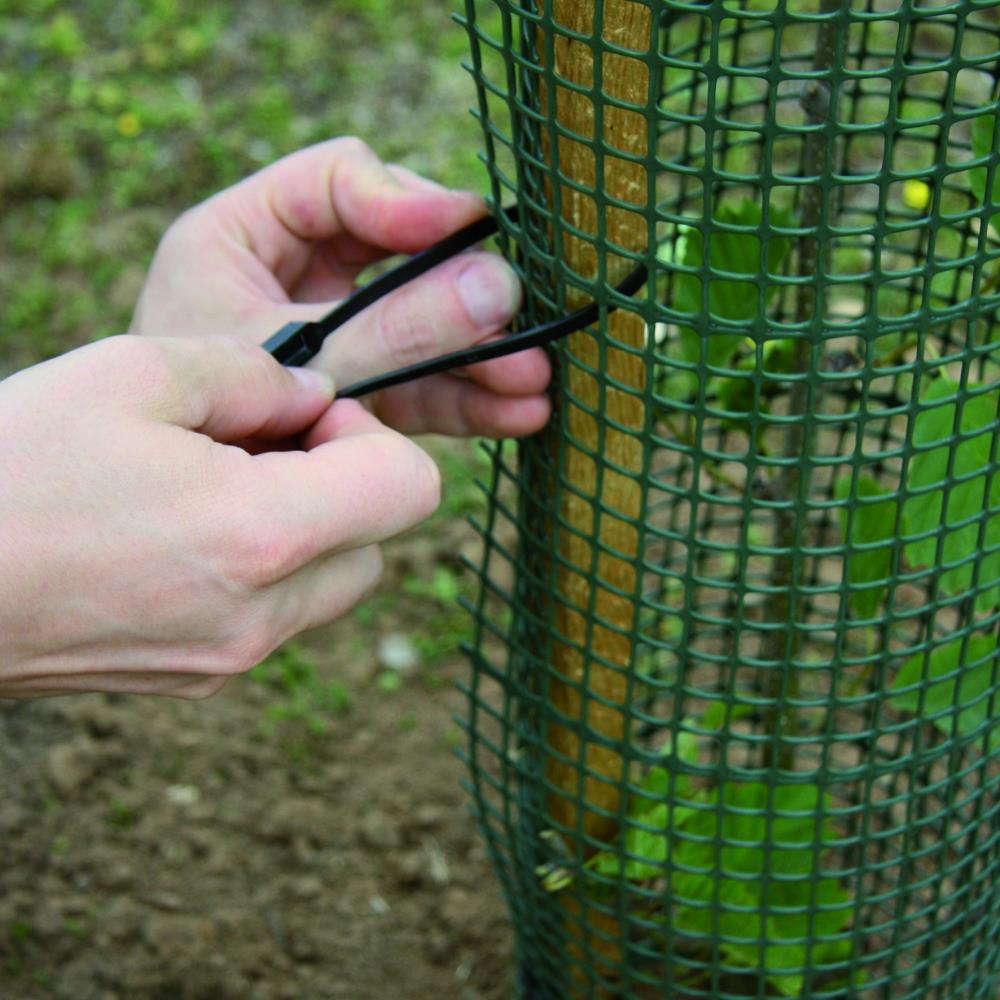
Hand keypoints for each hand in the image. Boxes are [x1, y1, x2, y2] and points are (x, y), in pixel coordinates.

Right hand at [0, 335, 440, 698]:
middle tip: (253, 447)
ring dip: (305, 528)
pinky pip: (276, 616)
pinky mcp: (197, 679)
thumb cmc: (9, 469)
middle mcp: (264, 615)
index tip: (301, 415)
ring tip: (211, 489)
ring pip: (334, 582)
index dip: (370, 433)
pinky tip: (179, 535)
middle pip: (379, 540)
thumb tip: (316, 392)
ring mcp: (231, 659)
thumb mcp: (133, 373)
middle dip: (341, 483)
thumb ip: (255, 374)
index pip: (412, 486)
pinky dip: (262, 571)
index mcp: (264, 535)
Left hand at [130, 138, 550, 437]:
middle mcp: (296, 278)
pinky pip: (420, 384)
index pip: (340, 181)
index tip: (466, 227)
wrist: (174, 519)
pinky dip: (465, 400)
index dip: (406, 199)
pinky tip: (517, 413)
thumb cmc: (196, 425)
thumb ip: (385, 329)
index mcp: (245, 236)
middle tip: (514, 317)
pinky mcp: (359, 392)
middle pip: (401, 256)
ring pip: (422, 326)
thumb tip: (497, 288)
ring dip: (480, 355)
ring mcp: (334, 337)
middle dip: (462, 295)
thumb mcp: (291, 361)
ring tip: (532, 383)